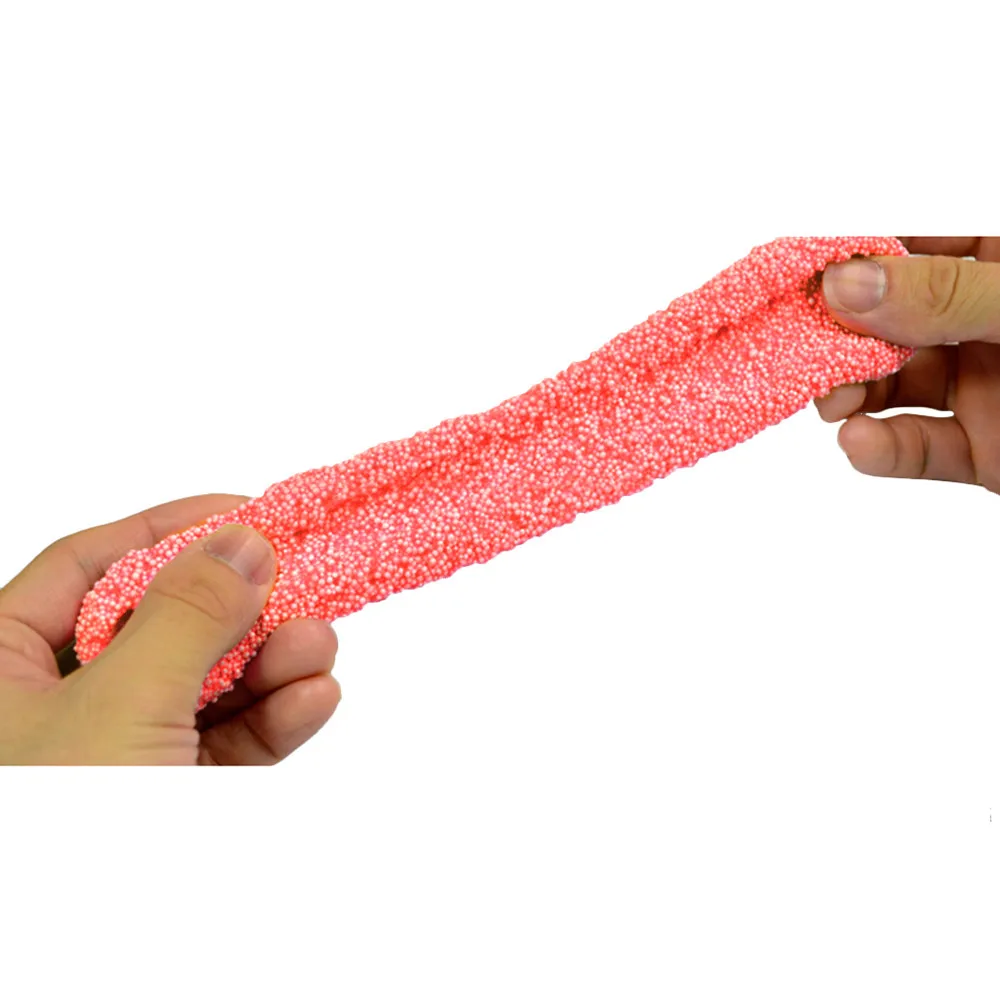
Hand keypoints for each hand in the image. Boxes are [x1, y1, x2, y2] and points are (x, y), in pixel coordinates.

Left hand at [0, 494, 340, 763]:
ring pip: (206, 682)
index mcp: (2, 664)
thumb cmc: (58, 834)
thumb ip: (186, 616)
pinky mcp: (168, 792)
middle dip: (240, 608)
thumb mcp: (120, 705)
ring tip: (318, 647)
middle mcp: (56, 703)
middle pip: (163, 621)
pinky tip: (313, 698)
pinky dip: (273, 718)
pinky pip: (226, 739)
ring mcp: (114, 752)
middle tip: (303, 583)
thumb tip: (244, 544)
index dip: (168, 531)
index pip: (87, 566)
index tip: (246, 514)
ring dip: (271, 663)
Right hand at [815, 237, 999, 492]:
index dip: (855, 256)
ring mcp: (984, 386)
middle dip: (840, 337)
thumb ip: (946, 295)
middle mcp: (985, 323)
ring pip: (895, 386)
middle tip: (800, 352)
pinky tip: (860, 443)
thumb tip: (845, 284)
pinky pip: (920, 447)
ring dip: (853, 395)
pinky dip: (884, 449)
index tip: (796, 276)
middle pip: (890, 319)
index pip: (916, 244)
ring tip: (832, 405)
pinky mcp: (986, 451)